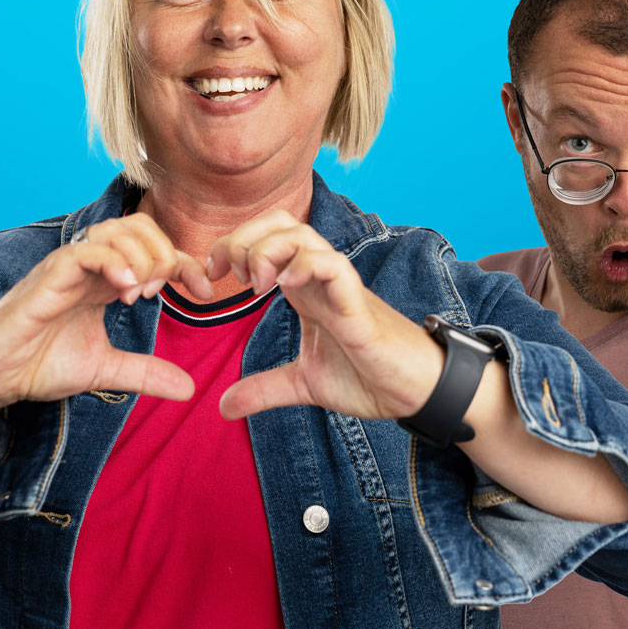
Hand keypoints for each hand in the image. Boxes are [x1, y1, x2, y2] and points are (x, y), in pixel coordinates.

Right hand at [0, 214, 206, 418]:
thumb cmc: (38, 364)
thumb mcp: (105, 369)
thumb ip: (145, 372)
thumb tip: (190, 388)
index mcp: (104, 280)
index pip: (155, 252)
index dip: (185, 265)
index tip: (205, 293)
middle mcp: (90, 266)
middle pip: (140, 227)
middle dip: (165, 253)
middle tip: (163, 291)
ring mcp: (69, 266)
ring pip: (116, 230)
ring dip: (142, 256)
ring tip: (141, 292)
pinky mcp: (49, 275)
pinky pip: (87, 249)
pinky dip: (114, 261)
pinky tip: (126, 290)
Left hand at [207, 213, 446, 422]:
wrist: (415, 393)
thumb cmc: (368, 377)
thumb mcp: (303, 384)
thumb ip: (264, 389)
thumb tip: (223, 407)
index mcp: (304, 289)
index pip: (266, 237)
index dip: (231, 246)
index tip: (212, 277)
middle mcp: (319, 280)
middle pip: (280, 222)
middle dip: (243, 238)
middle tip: (230, 276)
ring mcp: (340, 287)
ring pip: (303, 234)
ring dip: (269, 250)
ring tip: (258, 286)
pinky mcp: (358, 305)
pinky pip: (333, 265)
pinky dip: (305, 267)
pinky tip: (285, 290)